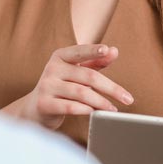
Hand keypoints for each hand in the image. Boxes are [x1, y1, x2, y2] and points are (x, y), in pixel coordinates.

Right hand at [17, 44, 132, 129]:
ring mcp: (46, 86)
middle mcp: (52, 68)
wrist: (35, 109)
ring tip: (113, 109)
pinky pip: (69, 107)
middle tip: (127, 98)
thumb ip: (96, 63)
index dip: (93, 50)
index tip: (106, 50)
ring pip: (81, 92)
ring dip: (101, 102)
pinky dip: (85, 110)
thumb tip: (114, 51)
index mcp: (60, 56)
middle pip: (88, 76)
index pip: (80, 51)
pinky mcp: (44, 103)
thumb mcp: (77, 72)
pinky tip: (96, 113)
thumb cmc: (62, 87)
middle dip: (111, 88)